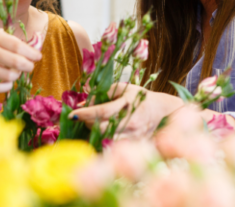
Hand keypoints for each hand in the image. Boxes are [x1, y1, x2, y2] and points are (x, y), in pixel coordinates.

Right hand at [0, 26, 41, 92]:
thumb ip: (8, 40)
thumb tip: (32, 50)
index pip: (16, 45)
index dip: (31, 53)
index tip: (38, 57)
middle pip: (14, 61)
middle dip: (27, 66)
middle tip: (29, 67)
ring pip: (6, 76)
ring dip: (16, 76)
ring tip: (16, 73)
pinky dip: (6, 87)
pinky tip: (8, 82)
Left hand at [69, 84, 184, 138]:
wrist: (162, 110)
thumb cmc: (140, 97)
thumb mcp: (123, 88)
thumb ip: (102, 92)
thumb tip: (83, 100)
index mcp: (127, 104)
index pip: (102, 111)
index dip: (85, 113)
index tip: (72, 115)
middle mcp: (131, 121)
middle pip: (102, 128)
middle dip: (88, 124)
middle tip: (84, 119)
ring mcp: (134, 136)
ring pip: (107, 140)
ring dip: (95, 134)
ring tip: (93, 126)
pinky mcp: (136, 145)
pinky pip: (115, 147)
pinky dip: (104, 142)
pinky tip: (101, 136)